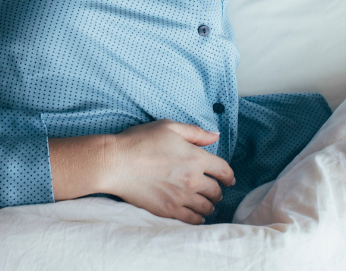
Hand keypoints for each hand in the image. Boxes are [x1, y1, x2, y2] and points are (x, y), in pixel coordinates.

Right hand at [104, 120, 234, 224]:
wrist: (116, 163)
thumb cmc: (140, 141)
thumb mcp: (169, 127)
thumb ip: (195, 133)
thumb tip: (215, 136)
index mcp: (196, 158)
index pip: (223, 170)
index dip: (228, 175)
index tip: (229, 179)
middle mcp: (192, 180)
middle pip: (216, 191)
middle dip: (218, 191)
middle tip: (215, 191)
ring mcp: (181, 197)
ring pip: (206, 207)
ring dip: (209, 205)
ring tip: (206, 203)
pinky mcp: (168, 210)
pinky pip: (191, 219)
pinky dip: (198, 218)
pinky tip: (197, 216)